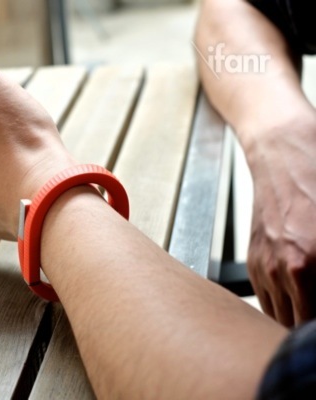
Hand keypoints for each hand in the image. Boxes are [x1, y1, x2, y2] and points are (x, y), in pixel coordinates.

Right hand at [245, 113, 315, 325]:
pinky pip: (267, 301)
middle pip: (297, 325)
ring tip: (311, 310)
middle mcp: (284, 269)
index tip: (313, 325)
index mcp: (309, 264)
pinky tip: (299, 297)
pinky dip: (284, 307)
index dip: (312, 327)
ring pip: (282, 318)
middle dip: (308, 324)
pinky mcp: (254, 261)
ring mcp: (265, 266)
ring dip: (298, 321)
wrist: (285, 154)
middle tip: (313, 319)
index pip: (310, 320)